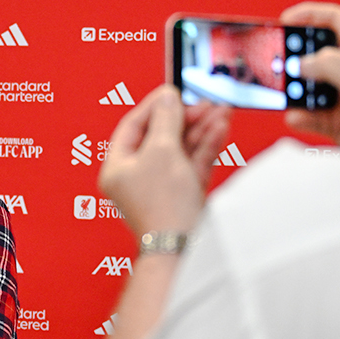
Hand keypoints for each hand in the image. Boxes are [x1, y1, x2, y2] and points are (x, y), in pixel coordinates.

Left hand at [98, 85, 230, 238]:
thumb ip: (166, 119)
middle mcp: (137, 178)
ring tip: (221, 110)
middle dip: (185, 117)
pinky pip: (193, 164)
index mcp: (117, 168)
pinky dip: (206, 146)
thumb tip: (167, 97)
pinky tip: (220, 128)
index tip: (173, 91)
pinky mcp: (184, 196)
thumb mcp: (161, 150)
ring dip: (201, 129)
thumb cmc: (163, 205)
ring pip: (181, 149)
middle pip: (160, 136)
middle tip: (204, 101)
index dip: (154, 106)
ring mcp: (162, 187)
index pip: (133, 127)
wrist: (182, 247)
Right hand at [280, 2, 339, 144]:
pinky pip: (310, 115)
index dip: (309, 15)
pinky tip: (295, 116)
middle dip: (294, 57)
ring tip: (284, 92)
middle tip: (277, 61)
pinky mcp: (336, 120)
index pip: (333, 20)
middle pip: (313, 53)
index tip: (285, 20)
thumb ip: (328, 64)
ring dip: (294, 91)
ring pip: (307, 86)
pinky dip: (300, 116)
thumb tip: (301, 64)